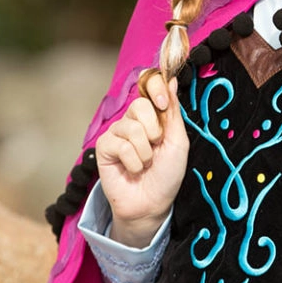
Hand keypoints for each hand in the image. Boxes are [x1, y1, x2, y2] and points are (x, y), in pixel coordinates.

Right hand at [96, 72, 188, 247]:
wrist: (152, 203)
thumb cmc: (167, 174)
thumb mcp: (178, 141)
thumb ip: (173, 111)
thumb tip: (171, 79)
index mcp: (152, 115)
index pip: (149, 85)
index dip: (155, 87)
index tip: (163, 103)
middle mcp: (133, 120)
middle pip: (140, 105)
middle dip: (154, 130)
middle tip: (156, 147)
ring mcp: (116, 132)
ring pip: (132, 128)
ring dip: (145, 152)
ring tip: (145, 164)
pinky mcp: (104, 147)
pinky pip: (121, 145)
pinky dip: (134, 162)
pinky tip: (133, 170)